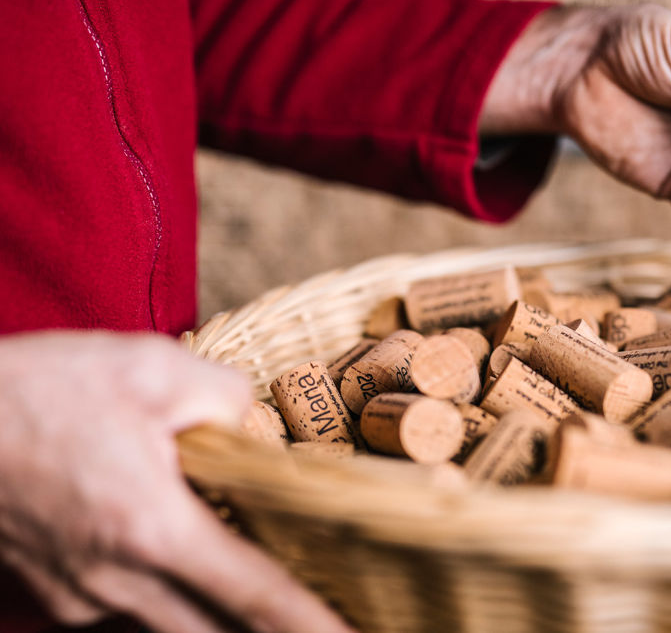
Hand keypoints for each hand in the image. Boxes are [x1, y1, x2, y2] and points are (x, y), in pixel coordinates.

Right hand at [0, 331, 353, 632]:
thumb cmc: (37, 390)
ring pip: (171, 629)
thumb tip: (257, 422)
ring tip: (261, 601)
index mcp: (152, 528)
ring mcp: (81, 596)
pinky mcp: (55, 594)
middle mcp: (117, 579)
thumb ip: (224, 396)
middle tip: (329, 623)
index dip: (314, 626)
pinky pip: (128, 613)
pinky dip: (171, 602)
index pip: (255, 595)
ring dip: (220, 621)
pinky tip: (185, 571)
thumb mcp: (149, 366)